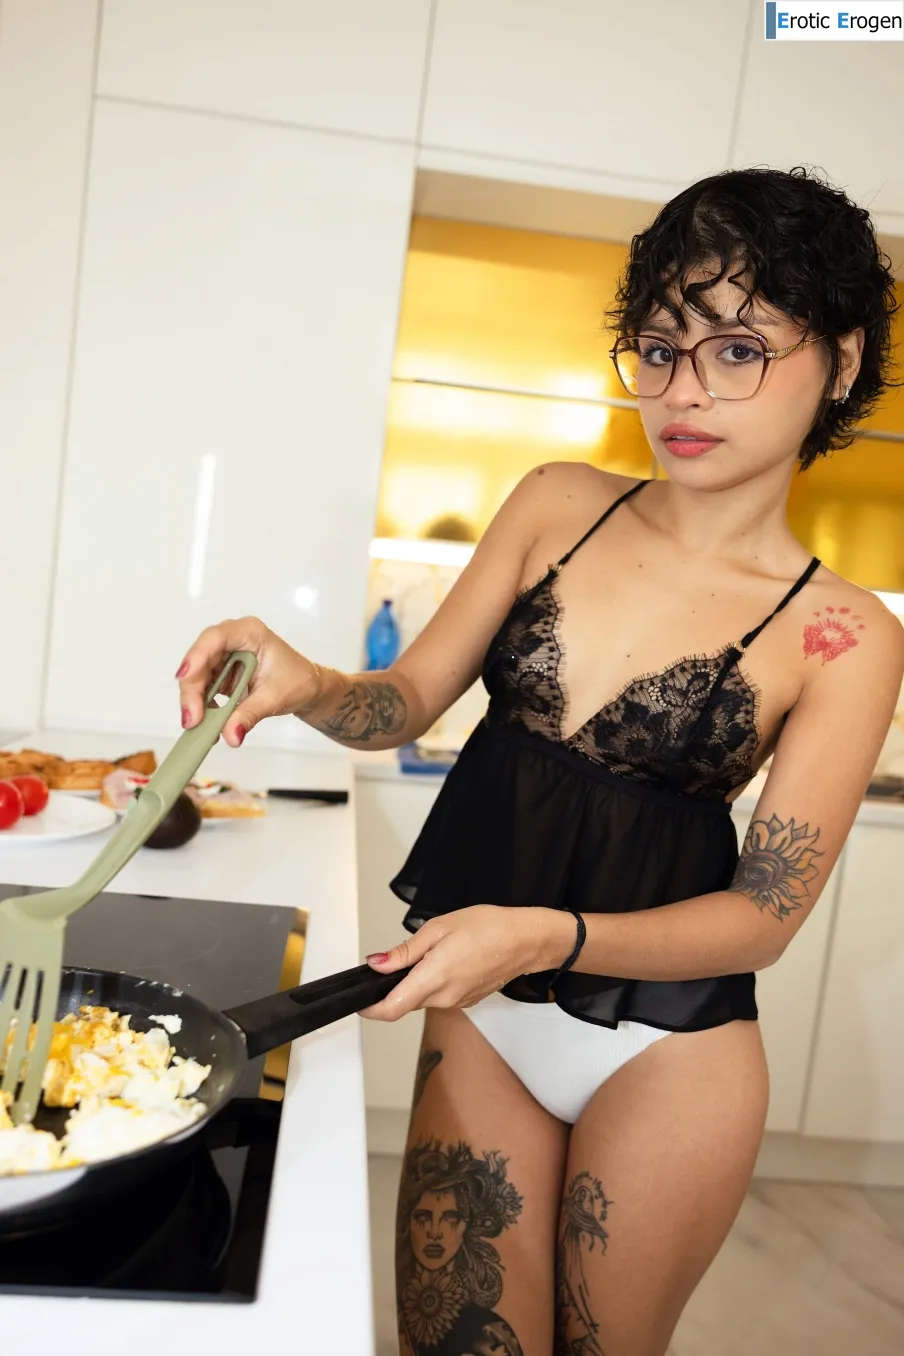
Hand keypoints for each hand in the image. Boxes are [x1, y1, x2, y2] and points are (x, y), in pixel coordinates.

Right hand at [176, 616, 319, 746]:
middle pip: (200, 659)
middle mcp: (232, 639)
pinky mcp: (221, 671)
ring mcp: (224, 655)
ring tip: (196, 726)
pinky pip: (203, 687)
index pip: (216, 638)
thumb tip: (230, 736)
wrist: (306, 687)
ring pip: (197, 675)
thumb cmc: (297, 682)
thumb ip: (249, 715)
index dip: (197, 656)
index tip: (184, 677)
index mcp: (249, 633)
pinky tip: (205, 723)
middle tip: (191, 720)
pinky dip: (202, 705)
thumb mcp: (274, 698)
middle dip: (192, 690)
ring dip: (194, 701)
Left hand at [360, 906, 573, 1020]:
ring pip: (422, 999)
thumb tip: (377, 964)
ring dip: (416, 982)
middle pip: (405, 1002)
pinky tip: (447, 960)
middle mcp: (444, 998)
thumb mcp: (438, 928)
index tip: (360, 1000)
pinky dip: (434, 982)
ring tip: (432, 952)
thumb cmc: (488, 928)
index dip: (370, 1009)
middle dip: (395, 987)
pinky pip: (440, 996)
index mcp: (434, 978)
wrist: (525, 940)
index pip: (392, 1008)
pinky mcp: (467, 1001)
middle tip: (399, 959)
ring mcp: (457, 1002)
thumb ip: (405, 951)